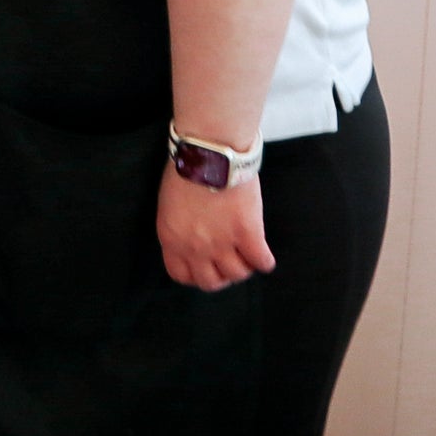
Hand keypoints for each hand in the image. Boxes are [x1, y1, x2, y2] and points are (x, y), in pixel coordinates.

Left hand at [158, 167, 274, 290]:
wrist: (211, 153)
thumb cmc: (188, 169)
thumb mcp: (170, 204)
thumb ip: (180, 228)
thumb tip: (193, 239)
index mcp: (172, 238)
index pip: (181, 275)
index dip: (196, 274)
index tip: (207, 267)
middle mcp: (195, 247)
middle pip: (211, 282)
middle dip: (222, 275)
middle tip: (230, 262)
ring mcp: (222, 243)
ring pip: (238, 274)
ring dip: (245, 266)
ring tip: (247, 252)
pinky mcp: (247, 233)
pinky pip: (262, 261)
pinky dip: (265, 260)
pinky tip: (263, 251)